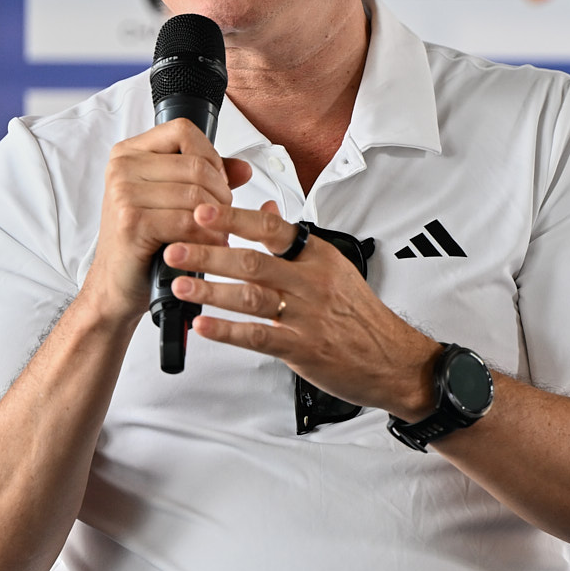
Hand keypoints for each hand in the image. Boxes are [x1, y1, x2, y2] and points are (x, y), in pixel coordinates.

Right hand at [82, 120, 252, 320]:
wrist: (116, 286)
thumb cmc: (144, 243)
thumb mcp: (173, 201)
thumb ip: (208, 178)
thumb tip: (244, 168)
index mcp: (129, 153)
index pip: (184, 131)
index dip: (211, 156)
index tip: (218, 182)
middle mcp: (122, 167)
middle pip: (196, 165)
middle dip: (221, 194)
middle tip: (221, 217)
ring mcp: (123, 193)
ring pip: (196, 195)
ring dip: (217, 219)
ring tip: (215, 233)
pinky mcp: (132, 222)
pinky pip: (188, 222)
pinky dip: (207, 237)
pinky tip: (208, 246)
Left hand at [165, 202, 441, 419]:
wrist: (394, 359)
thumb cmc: (360, 315)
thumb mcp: (335, 268)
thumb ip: (296, 243)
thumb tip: (267, 212)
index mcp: (319, 256)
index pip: (273, 230)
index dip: (235, 220)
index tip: (203, 211)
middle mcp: (313, 282)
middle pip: (253, 262)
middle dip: (209, 254)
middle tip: (175, 250)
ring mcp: (308, 316)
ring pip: (251, 297)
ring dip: (211, 290)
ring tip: (180, 286)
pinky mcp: (303, 348)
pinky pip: (259, 337)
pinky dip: (228, 331)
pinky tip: (204, 326)